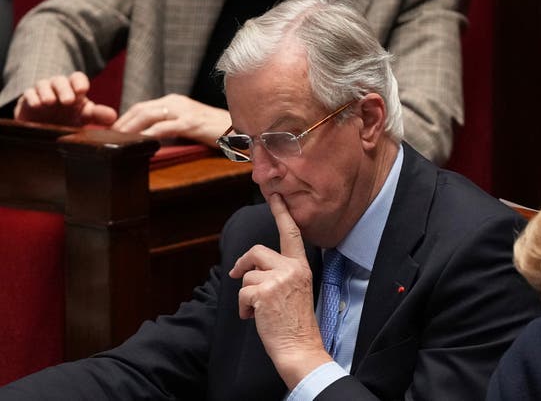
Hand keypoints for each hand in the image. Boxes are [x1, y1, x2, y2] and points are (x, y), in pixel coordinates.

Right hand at [14, 71, 116, 126]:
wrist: (46, 129)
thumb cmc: (69, 119)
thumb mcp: (84, 118)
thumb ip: (98, 115)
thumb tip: (113, 116)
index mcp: (74, 90)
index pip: (77, 78)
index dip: (79, 82)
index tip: (82, 90)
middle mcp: (58, 88)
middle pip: (60, 81)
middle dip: (64, 89)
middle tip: (68, 101)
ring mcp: (42, 93)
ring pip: (42, 85)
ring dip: (47, 92)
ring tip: (50, 102)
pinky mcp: (27, 101)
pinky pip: (28, 95)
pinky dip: (33, 98)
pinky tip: (37, 105)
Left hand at [111, 94, 230, 145]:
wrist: (239, 129)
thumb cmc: (215, 130)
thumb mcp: (189, 124)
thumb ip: (172, 126)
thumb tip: (152, 136)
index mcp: (175, 101)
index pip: (143, 106)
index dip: (125, 117)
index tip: (113, 130)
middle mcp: (176, 102)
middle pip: (141, 108)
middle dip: (123, 122)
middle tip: (109, 136)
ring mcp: (184, 111)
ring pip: (149, 115)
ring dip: (131, 127)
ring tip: (118, 139)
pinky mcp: (191, 123)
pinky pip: (165, 127)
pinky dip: (149, 134)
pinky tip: (140, 142)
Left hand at [229, 193, 331, 388]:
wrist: (300, 348)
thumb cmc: (295, 323)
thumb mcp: (295, 290)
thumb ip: (281, 273)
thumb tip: (252, 268)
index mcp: (301, 266)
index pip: (291, 234)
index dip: (281, 213)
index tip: (275, 195)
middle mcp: (291, 268)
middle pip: (257, 252)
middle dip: (243, 264)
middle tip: (236, 273)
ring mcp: (278, 279)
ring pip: (247, 276)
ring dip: (246, 295)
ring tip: (258, 311)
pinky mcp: (264, 292)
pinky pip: (242, 293)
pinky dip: (243, 308)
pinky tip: (254, 318)